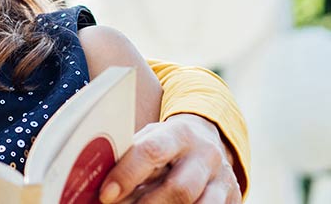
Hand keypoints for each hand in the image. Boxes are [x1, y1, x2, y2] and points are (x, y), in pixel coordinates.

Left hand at [99, 114, 241, 203]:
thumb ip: (129, 157)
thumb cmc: (166, 147)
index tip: (106, 195)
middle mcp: (206, 156)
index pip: (153, 151)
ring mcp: (223, 181)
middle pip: (180, 189)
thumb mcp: (150, 141)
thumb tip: (97, 187)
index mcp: (180, 134)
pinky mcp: (232, 199)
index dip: (127, 174)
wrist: (207, 144)